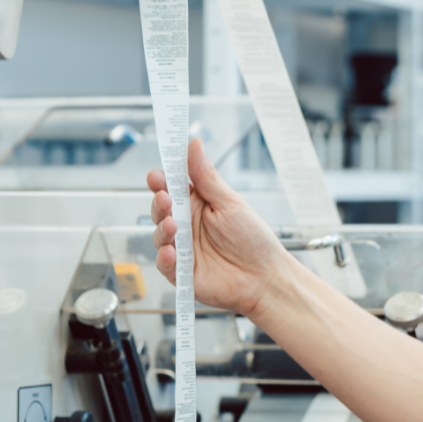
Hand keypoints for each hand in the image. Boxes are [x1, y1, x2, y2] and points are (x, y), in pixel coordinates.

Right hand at [148, 138, 290, 316]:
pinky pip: (164, 265)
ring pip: (158, 236)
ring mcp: (182, 249)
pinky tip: (172, 252)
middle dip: (159, 203)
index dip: (161, 180)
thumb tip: (194, 144)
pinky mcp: (181, 273)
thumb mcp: (230, 203)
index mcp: (198, 205)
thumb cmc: (253, 239)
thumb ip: (207, 177)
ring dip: (162, 229)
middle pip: (160, 210)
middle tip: (165, 198)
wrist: (266, 277)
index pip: (173, 188)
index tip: (156, 175)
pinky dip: (165, 258)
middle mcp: (186, 226)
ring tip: (172, 225)